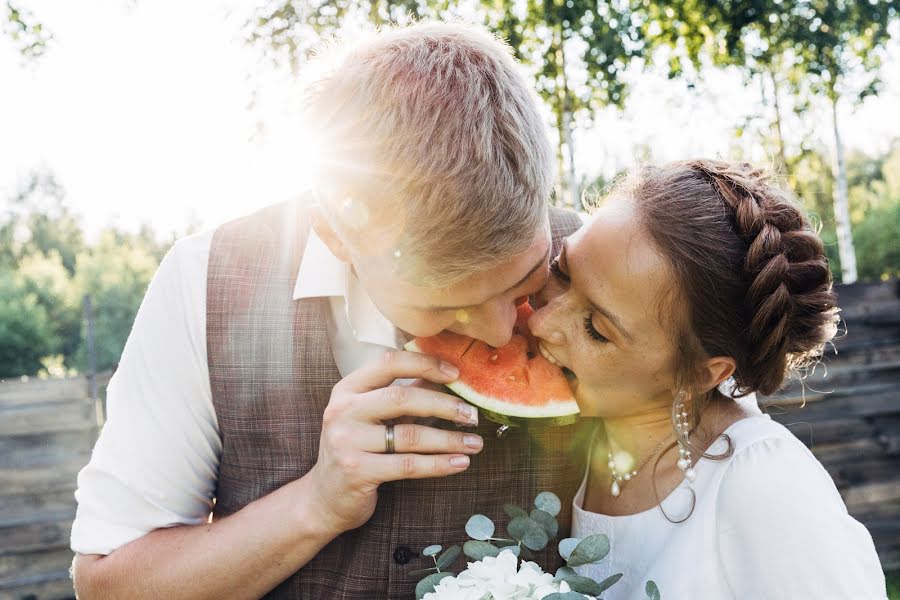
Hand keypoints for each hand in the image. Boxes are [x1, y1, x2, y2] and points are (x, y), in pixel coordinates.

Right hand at [306, 351, 481, 533]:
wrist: (324, 498)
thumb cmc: (355, 450)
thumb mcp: (372, 417)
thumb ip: (402, 396)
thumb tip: (443, 377)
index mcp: (347, 389)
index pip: (389, 364)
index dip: (425, 364)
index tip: (456, 374)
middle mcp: (343, 411)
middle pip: (403, 398)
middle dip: (444, 405)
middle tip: (472, 414)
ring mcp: (347, 441)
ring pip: (410, 435)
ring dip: (449, 439)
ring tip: (475, 443)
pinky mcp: (357, 471)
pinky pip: (408, 465)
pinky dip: (439, 464)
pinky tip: (460, 462)